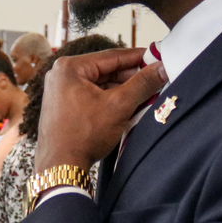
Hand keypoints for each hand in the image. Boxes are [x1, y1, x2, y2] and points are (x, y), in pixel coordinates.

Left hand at [31, 48, 166, 173]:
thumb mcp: (119, 105)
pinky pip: (92, 95)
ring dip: (122, 90)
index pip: (112, 56)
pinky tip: (127, 107)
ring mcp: (60, 91)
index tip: (157, 56)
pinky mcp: (63, 106)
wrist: (61, 166)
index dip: (138, 57)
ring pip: (100, 84)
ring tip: (145, 95)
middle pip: (106, 70)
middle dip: (131, 77)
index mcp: (69, 67)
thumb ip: (143, 84)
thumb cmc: (82, 136)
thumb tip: (161, 68)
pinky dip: (110, 100)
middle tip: (155, 79)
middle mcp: (61, 75)